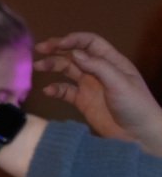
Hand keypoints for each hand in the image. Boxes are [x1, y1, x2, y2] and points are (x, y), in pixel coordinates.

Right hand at [35, 32, 161, 155]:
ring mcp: (89, 86)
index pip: (90, 43)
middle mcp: (99, 70)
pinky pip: (65, 91)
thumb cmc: (135, 106)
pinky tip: (48, 91)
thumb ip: (98, 67)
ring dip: (52, 66)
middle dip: (57, 49)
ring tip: (38, 67)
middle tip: (40, 49)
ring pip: (67, 70)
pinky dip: (55, 89)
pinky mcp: (82, 102)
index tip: (58, 44)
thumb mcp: (120, 83)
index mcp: (112, 61)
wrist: (139, 136)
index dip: (74, 40)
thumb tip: (74, 53)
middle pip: (75, 54)